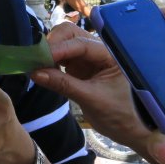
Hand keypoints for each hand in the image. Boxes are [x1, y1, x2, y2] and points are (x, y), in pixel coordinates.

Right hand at [29, 22, 148, 153]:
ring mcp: (88, 59)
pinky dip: (50, 61)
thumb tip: (35, 73)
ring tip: (37, 65)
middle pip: (71, 34)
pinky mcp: (79, 68)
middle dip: (53, 43)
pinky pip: (61, 57)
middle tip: (37, 59)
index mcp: (110, 55)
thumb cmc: (120, 114)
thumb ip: (63, 85)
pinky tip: (42, 70)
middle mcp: (98, 51)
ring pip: (64, 42)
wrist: (129, 129)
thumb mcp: (91, 100)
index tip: (39, 57)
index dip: (59, 48)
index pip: (81, 43)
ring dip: (50, 51)